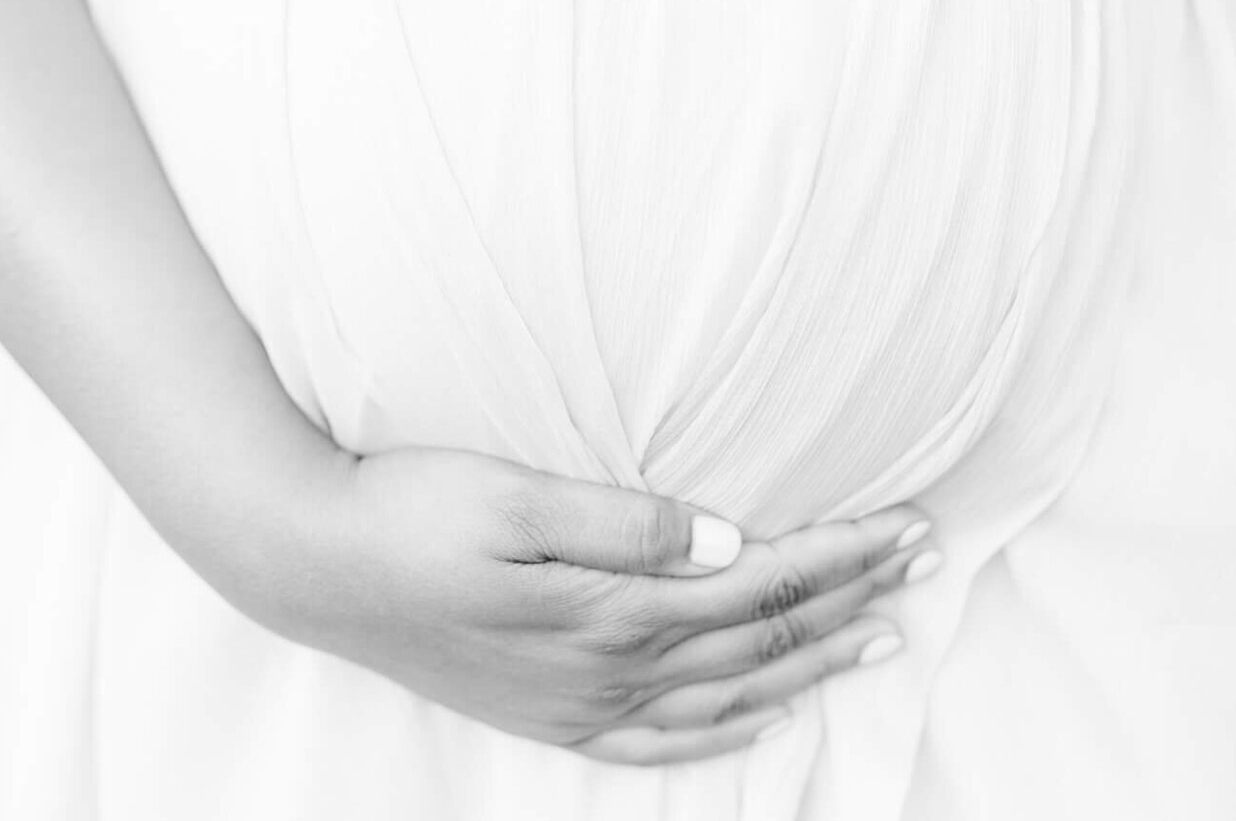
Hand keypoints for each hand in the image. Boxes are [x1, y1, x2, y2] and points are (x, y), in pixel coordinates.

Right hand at [285, 450, 931, 766]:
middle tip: (925, 560)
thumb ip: (622, 522)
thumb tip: (724, 538)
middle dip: (850, 599)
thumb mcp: (512, 495)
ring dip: (813, 661)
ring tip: (881, 632)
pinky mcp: (550, 713)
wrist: (310, 564)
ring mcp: (579, 702)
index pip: (756, 583)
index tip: (906, 525)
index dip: (839, 555)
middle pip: (759, 640)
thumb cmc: (408, 509)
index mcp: (608, 608)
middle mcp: (607, 668)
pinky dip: (731, 727)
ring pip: (729, 693)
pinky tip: (764, 711)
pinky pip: (664, 740)